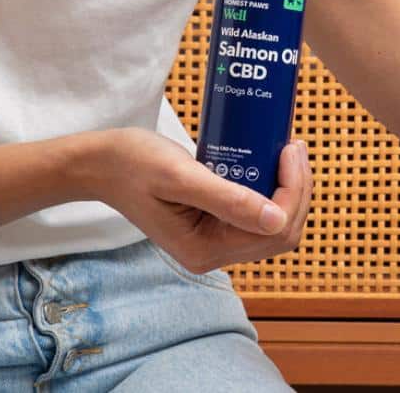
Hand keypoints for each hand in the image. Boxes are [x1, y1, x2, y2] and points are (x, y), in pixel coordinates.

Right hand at [80, 129, 311, 272]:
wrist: (102, 165)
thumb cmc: (133, 164)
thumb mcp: (181, 176)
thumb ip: (227, 199)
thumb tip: (277, 220)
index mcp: (204, 249)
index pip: (275, 229)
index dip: (294, 189)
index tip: (288, 148)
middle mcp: (213, 254)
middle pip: (282, 231)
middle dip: (297, 189)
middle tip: (292, 145)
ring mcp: (215, 242)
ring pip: (275, 224)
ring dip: (289, 189)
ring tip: (286, 149)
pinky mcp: (215, 226)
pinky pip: (258, 214)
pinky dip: (273, 190)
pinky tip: (271, 161)